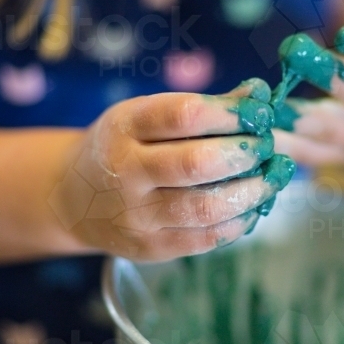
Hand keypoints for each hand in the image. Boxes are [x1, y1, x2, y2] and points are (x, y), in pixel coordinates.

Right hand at [49, 80, 294, 260]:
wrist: (73, 197)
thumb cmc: (125, 146)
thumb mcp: (147, 115)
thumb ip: (202, 107)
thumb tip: (257, 95)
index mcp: (125, 126)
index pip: (184, 115)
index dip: (230, 113)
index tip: (259, 112)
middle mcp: (126, 171)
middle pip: (196, 164)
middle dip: (245, 153)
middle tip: (267, 147)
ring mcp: (136, 215)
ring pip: (205, 207)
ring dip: (251, 192)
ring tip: (271, 178)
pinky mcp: (150, 248)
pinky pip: (205, 239)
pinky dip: (239, 222)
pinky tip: (252, 206)